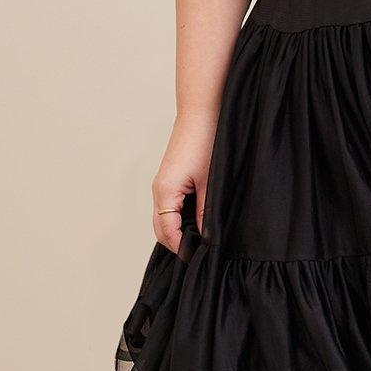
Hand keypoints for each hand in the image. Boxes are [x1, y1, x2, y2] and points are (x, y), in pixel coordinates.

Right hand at [152, 107, 217, 253]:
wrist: (202, 112)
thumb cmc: (206, 142)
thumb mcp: (211, 183)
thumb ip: (207, 213)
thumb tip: (207, 238)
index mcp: (164, 193)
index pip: (168, 233)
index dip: (183, 249)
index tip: (200, 259)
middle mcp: (159, 190)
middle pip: (161, 229)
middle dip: (178, 244)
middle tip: (201, 254)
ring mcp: (163, 184)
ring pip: (165, 218)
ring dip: (179, 231)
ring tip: (202, 240)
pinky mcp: (171, 178)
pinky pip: (170, 206)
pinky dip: (181, 218)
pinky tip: (200, 220)